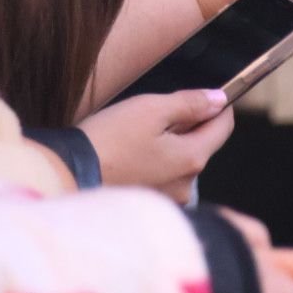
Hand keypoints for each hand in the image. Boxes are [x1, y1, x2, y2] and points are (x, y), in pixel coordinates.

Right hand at [78, 89, 233, 202]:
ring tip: (137, 131)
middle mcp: (187, 184)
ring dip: (170, 141)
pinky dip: (155, 159)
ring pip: (181, 159)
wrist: (69, 173)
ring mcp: (169, 197)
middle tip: (156, 109)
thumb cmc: (109, 138)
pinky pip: (163, 174)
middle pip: (201, 143)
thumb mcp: (150, 109)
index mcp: (192, 158)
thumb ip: (189, 103)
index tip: (210, 91)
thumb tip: (218, 99)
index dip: (220, 104)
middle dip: (188, 123)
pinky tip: (131, 151)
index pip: (223, 127)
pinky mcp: (149, 201)